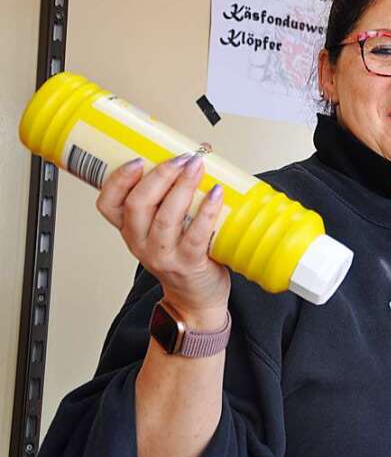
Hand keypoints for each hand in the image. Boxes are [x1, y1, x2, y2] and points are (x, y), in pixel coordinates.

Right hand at [96, 154, 229, 325]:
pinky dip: (206, 211)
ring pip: (165, 217)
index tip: (136, 160)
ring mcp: (163, 255)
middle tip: (181, 159)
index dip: (117, 181)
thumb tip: (189, 159)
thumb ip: (166, 201)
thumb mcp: (162, 229)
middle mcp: (141, 243)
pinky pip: (195, 235)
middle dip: (160, 175)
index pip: (108, 204)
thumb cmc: (183, 257)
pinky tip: (216, 193)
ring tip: (197, 168)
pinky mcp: (188, 264)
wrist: (196, 298)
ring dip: (183, 187)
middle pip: (138, 204)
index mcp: (130, 230)